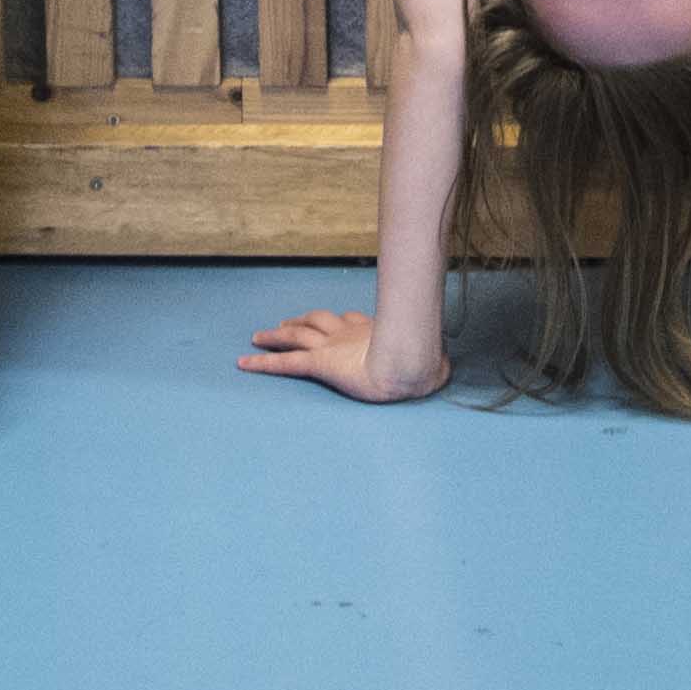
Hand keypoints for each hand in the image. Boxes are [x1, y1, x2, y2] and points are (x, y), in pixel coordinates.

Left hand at [237, 308, 446, 404]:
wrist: (407, 364)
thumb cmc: (421, 363)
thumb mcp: (431, 362)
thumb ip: (433, 364)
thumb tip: (445, 367)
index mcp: (371, 332)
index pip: (350, 321)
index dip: (339, 322)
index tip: (335, 322)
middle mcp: (346, 335)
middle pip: (315, 322)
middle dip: (299, 321)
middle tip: (286, 323)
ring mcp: (329, 347)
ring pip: (295, 336)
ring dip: (276, 335)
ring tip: (260, 336)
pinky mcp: (318, 364)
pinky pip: (284, 364)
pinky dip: (262, 364)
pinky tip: (245, 364)